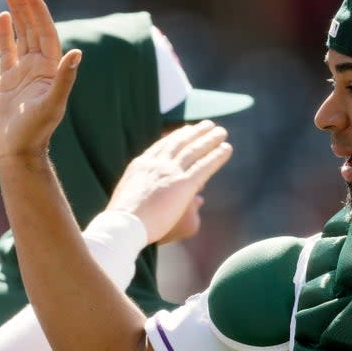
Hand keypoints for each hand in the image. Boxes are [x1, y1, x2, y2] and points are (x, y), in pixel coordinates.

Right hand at [0, 0, 80, 161]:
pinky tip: (2, 17)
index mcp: (52, 70)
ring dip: (16, 14)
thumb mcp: (52, 104)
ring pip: (20, 36)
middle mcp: (40, 68)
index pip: (47, 35)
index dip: (40, 14)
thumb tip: (77, 53)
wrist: (17, 150)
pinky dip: (5, 34)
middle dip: (25, 7)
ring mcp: (24, 72)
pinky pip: (7, 51)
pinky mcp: (8, 80)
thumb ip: (64, 79)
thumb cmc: (36, 131)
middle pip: (33, 30)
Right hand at [106, 120, 232, 243]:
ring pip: (194, 150)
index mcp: (141, 166)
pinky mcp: (182, 184)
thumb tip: (181, 201)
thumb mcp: (135, 202)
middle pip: (179, 143)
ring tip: (221, 132)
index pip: (162, 146)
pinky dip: (217, 156)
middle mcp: (156, 164)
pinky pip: (204, 166)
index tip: (186, 130)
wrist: (124, 225)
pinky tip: (227, 149)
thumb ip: (156, 197)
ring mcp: (169, 172)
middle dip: (194, 132)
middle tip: (207, 125)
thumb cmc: (127, 222)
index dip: (176, 137)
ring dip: (209, 139)